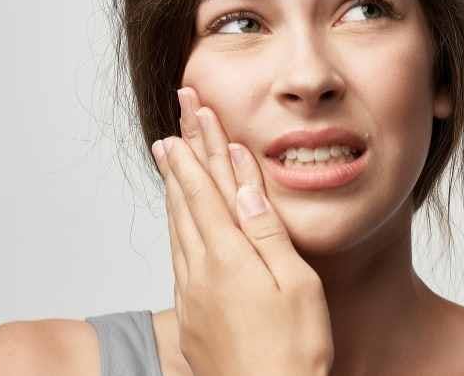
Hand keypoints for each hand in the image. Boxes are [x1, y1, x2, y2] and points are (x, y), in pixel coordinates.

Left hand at [151, 86, 333, 375]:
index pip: (208, 187)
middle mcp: (200, 270)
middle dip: (182, 155)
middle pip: (186, 199)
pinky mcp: (190, 314)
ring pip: (177, 225)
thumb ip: (266, 231)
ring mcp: (191, 293)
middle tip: (175, 120)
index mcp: (228, 257)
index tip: (194, 112)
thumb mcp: (295, 284)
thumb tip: (244, 185)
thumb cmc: (293, 352)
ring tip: (169, 156)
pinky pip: (178, 253)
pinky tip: (178, 221)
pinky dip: (177, 223)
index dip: (201, 146)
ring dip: (174, 186)